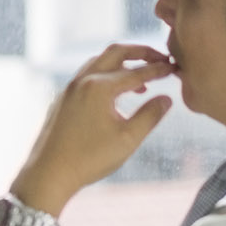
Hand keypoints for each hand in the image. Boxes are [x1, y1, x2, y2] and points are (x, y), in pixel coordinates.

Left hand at [8, 43, 175, 217]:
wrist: (49, 173)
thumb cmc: (89, 159)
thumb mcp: (128, 139)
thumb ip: (150, 115)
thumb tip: (167, 99)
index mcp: (99, 87)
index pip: (136, 72)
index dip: (159, 69)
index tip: (176, 68)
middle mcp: (82, 81)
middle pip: (115, 52)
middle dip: (140, 52)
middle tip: (161, 58)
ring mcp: (69, 88)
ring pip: (99, 62)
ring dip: (122, 64)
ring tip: (142, 81)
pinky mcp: (62, 99)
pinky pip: (87, 76)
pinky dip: (106, 75)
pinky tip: (117, 95)